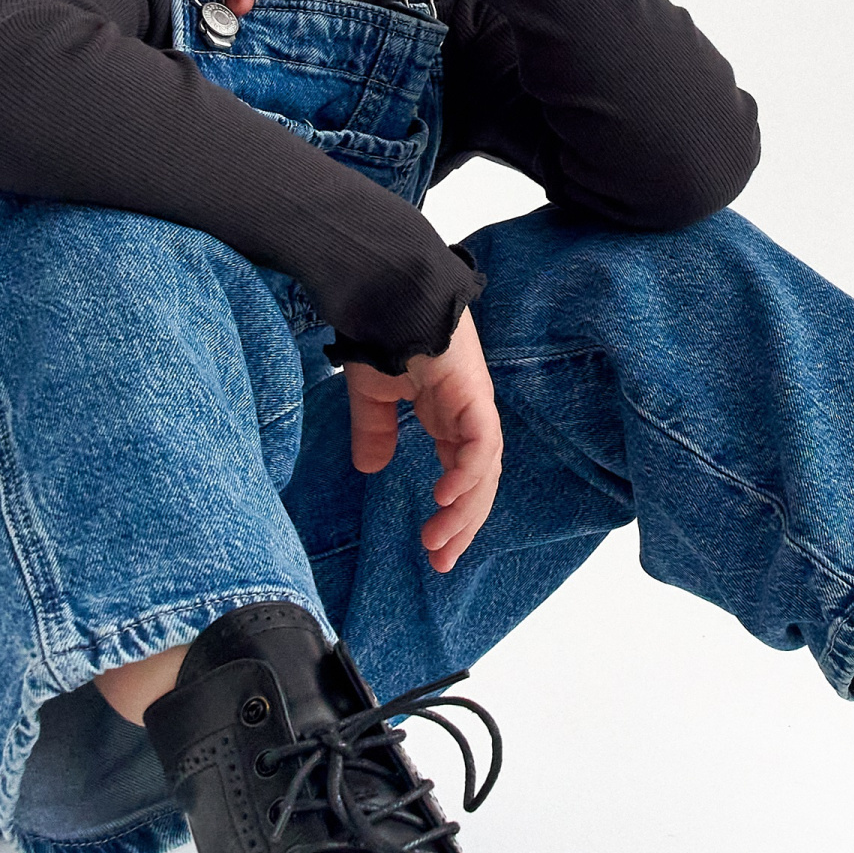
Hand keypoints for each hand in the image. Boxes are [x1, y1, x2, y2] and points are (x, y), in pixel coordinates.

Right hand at [341, 308, 502, 572]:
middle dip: (462, 525)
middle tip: (442, 562)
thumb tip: (370, 468)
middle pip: (478, 482)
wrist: (387, 289)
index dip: (452, 513)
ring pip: (483, 470)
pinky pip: (480, 444)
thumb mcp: (373, 395)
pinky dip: (468, 474)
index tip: (434, 550)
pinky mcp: (474, 393)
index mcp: (447, 416)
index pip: (461, 474)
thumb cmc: (381, 331)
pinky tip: (446, 497)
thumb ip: (375, 430)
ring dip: (464, 509)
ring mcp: (474, 404)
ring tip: (439, 541)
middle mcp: (467, 415)